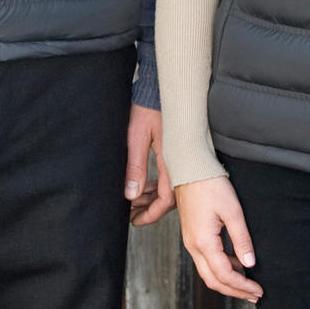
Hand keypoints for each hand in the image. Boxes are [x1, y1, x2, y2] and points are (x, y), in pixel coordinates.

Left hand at [124, 105, 174, 226]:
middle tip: (132, 215)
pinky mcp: (174, 152)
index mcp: (171, 160)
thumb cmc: (148, 106)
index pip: (166, 198)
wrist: (158, 88)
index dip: (152, 214)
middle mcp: (178, 161)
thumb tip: (131, 194)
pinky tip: (144, 188)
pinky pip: (168, 176)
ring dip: (151, 198)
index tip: (136, 220)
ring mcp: (177, 157)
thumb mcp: (136, 136)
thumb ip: (135, 166)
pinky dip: (155, 186)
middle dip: (150, 210)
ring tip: (134, 204)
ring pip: (169, 187)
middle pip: (169, 197)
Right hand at [175, 176, 262, 302]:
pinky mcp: (192, 234)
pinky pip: (205, 260)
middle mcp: (193, 245)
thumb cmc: (210, 184)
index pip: (224, 275)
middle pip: (213, 280)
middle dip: (234, 291)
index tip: (258, 290)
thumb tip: (250, 263)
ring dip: (227, 281)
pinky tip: (235, 264)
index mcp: (203, 242)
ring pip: (207, 272)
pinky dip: (220, 268)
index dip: (242, 286)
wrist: (189, 167)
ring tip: (247, 283)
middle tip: (254, 295)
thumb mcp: (232, 210)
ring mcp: (190, 240)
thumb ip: (241, 239)